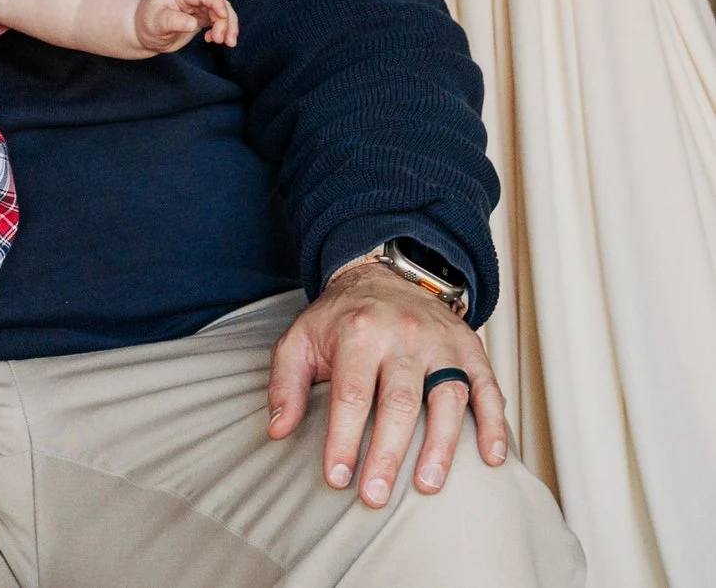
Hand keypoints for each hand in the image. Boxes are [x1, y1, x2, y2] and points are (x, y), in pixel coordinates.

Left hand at [136, 0, 237, 52]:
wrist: (142, 30)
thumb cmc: (146, 24)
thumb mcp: (155, 24)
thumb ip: (172, 22)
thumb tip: (193, 24)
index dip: (216, 3)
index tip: (223, 17)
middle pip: (218, 3)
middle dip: (225, 21)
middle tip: (222, 40)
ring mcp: (198, 6)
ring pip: (222, 12)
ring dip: (228, 27)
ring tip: (228, 43)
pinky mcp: (201, 17)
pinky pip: (219, 20)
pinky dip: (222, 30)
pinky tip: (212, 40)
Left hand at [267, 259, 507, 504]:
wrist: (383, 276)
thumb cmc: (339, 320)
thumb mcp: (299, 339)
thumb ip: (285, 383)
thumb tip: (278, 429)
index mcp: (358, 333)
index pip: (351, 395)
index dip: (344, 439)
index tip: (338, 478)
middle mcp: (402, 336)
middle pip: (400, 402)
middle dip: (388, 453)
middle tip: (377, 495)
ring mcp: (441, 343)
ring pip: (448, 397)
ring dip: (441, 446)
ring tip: (428, 485)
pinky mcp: (470, 349)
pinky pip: (488, 387)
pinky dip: (494, 424)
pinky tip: (491, 458)